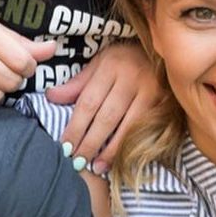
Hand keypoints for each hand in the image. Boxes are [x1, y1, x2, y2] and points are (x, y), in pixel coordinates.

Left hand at [45, 40, 163, 173]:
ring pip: (126, 126)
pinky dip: (129, 145)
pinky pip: (143, 128)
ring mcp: (150, 91)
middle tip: (76, 162)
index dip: (75, 127)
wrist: (164, 50)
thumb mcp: (100, 64)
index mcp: (110, 67)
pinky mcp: (164, 103)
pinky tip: (118, 159)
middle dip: (89, 142)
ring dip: (110, 150)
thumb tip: (51, 97)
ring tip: (96, 167)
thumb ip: (78, 84)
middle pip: (106, 117)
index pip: (88, 102)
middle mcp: (130, 78)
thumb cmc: (125, 59)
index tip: (65, 146)